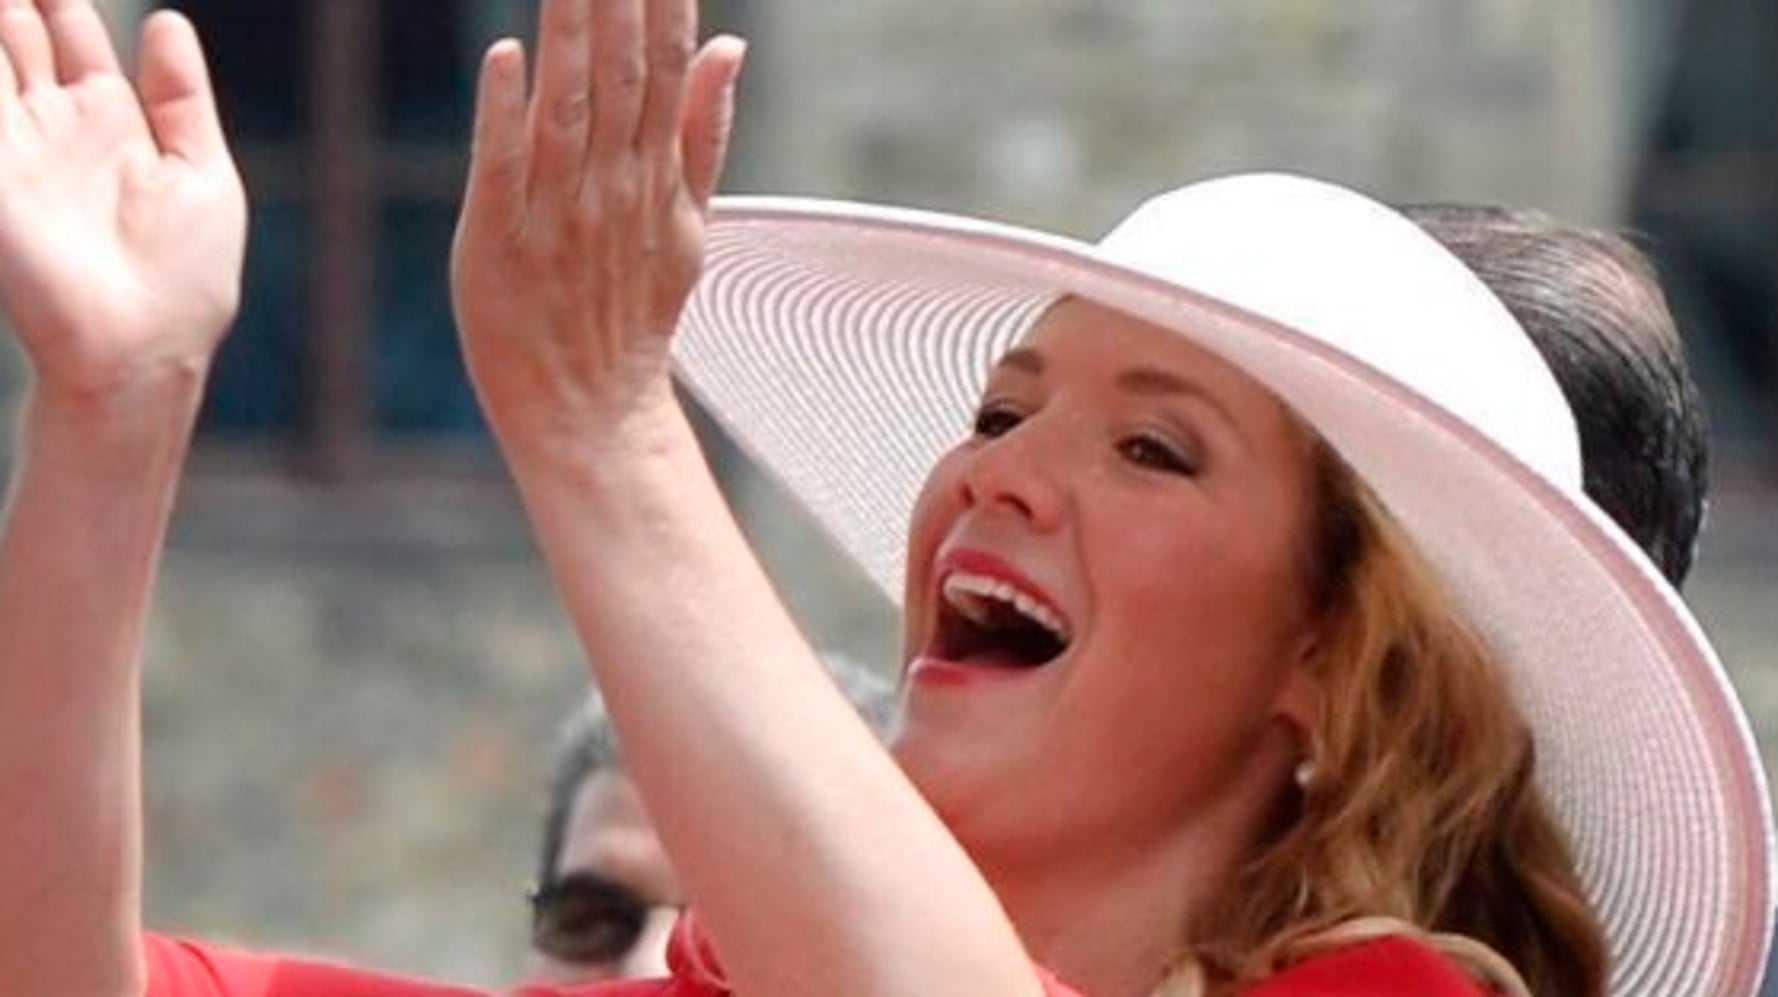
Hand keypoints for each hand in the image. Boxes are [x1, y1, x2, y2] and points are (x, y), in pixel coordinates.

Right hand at [0, 2, 244, 411]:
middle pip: (17, 36)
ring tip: (4, 2)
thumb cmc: (184, 277)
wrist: (140, 348)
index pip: (70, 38)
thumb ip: (181, 99)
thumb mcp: (201, 174)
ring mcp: (12, 147)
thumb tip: (168, 22)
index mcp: (109, 123)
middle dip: (16, 4)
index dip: (59, 1)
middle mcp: (52, 128)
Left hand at [452, 0, 744, 458]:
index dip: (666, 4)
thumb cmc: (630, 316)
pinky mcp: (497, 242)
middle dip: (617, 1)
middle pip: (620, 74)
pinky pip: (502, 168)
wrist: (590, 413)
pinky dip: (505, 113)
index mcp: (656, 178)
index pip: (667, 69)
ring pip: (567, 106)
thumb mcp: (686, 226)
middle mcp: (611, 187)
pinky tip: (508, 57)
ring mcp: (556, 215)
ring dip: (570, 35)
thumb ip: (704, 134)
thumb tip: (731, 44)